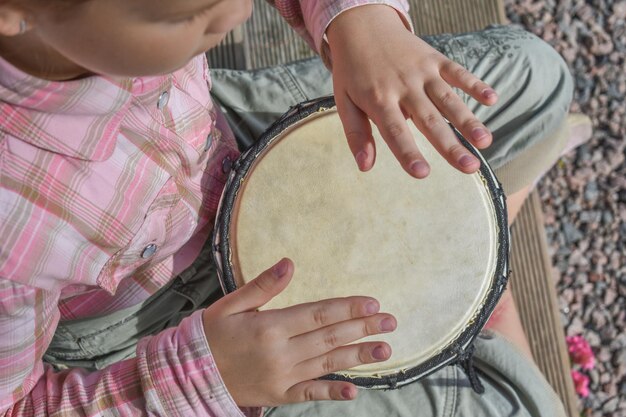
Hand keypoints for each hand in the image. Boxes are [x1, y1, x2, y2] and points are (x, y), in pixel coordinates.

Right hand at [202, 258, 395, 406]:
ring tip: (385, 350)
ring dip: (358, 357)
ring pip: (327, 363)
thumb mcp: (231, 304)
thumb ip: (263, 285)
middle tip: (391, 322)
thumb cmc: (212, 334)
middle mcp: (281, 352)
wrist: (189, 374)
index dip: (348, 308)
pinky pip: (310, 394)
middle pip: (330, 337)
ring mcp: (282, 377)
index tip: (373, 303)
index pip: (319, 314)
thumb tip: (290, 262)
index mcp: (271, 326)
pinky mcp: (278, 395)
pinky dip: (332, 392)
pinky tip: (354, 390)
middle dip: (363, 328)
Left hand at [326, 5, 497, 177]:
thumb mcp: (344, 102)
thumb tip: (365, 166)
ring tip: (485, 142)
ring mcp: (422, 71)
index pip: (395, 131)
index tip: (422, 173)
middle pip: (429, 120)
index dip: (408, 152)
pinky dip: (475, 83)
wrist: (361, 26)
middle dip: (450, 145)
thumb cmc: (352, 71)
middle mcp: (403, 86)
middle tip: (469, 168)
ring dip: (468, 121)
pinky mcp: (435, 59)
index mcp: (378, 99)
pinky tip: (492, 99)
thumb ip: (356, 135)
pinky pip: (457, 72)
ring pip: (448, 99)